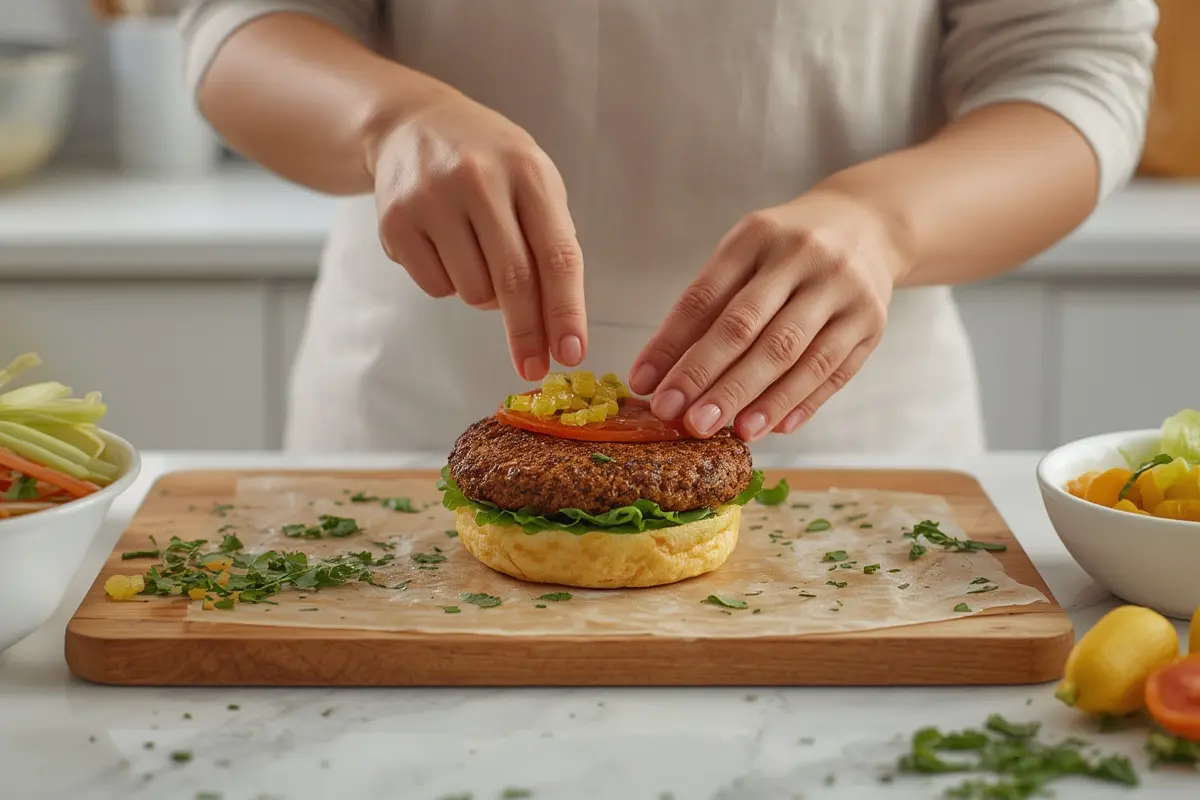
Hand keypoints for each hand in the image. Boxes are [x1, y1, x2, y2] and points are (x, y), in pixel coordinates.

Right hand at [370, 91, 585, 380]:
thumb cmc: (489, 164)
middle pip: (513, 281)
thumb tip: (554, 327)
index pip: (556, 255)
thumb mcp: (532, 184)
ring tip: (478, 255)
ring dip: (483, 295)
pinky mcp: (395, 221)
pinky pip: (434, 287)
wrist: (412, 124)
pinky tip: (445, 247)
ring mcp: (432, 199)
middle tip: (534, 367)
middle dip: (526, 333)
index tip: (571, 353)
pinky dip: (448, 284)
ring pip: (471, 291)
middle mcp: (479, 180)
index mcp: (527, 171)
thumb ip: (550, 244)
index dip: (566, 312)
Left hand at [628, 190, 909, 440]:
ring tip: (729, 433)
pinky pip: (833, 372)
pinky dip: (801, 403)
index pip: (704, 297)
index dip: (670, 345)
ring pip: (795, 356)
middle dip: (710, 378)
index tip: (645, 386)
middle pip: (748, 328)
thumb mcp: (744, 255)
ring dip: (759, 400)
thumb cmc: (786, 250)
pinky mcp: (871, 322)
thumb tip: (659, 377)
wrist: (868, 224)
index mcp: (756, 236)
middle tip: (683, 420)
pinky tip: (774, 428)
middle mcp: (802, 258)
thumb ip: (707, 308)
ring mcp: (843, 290)